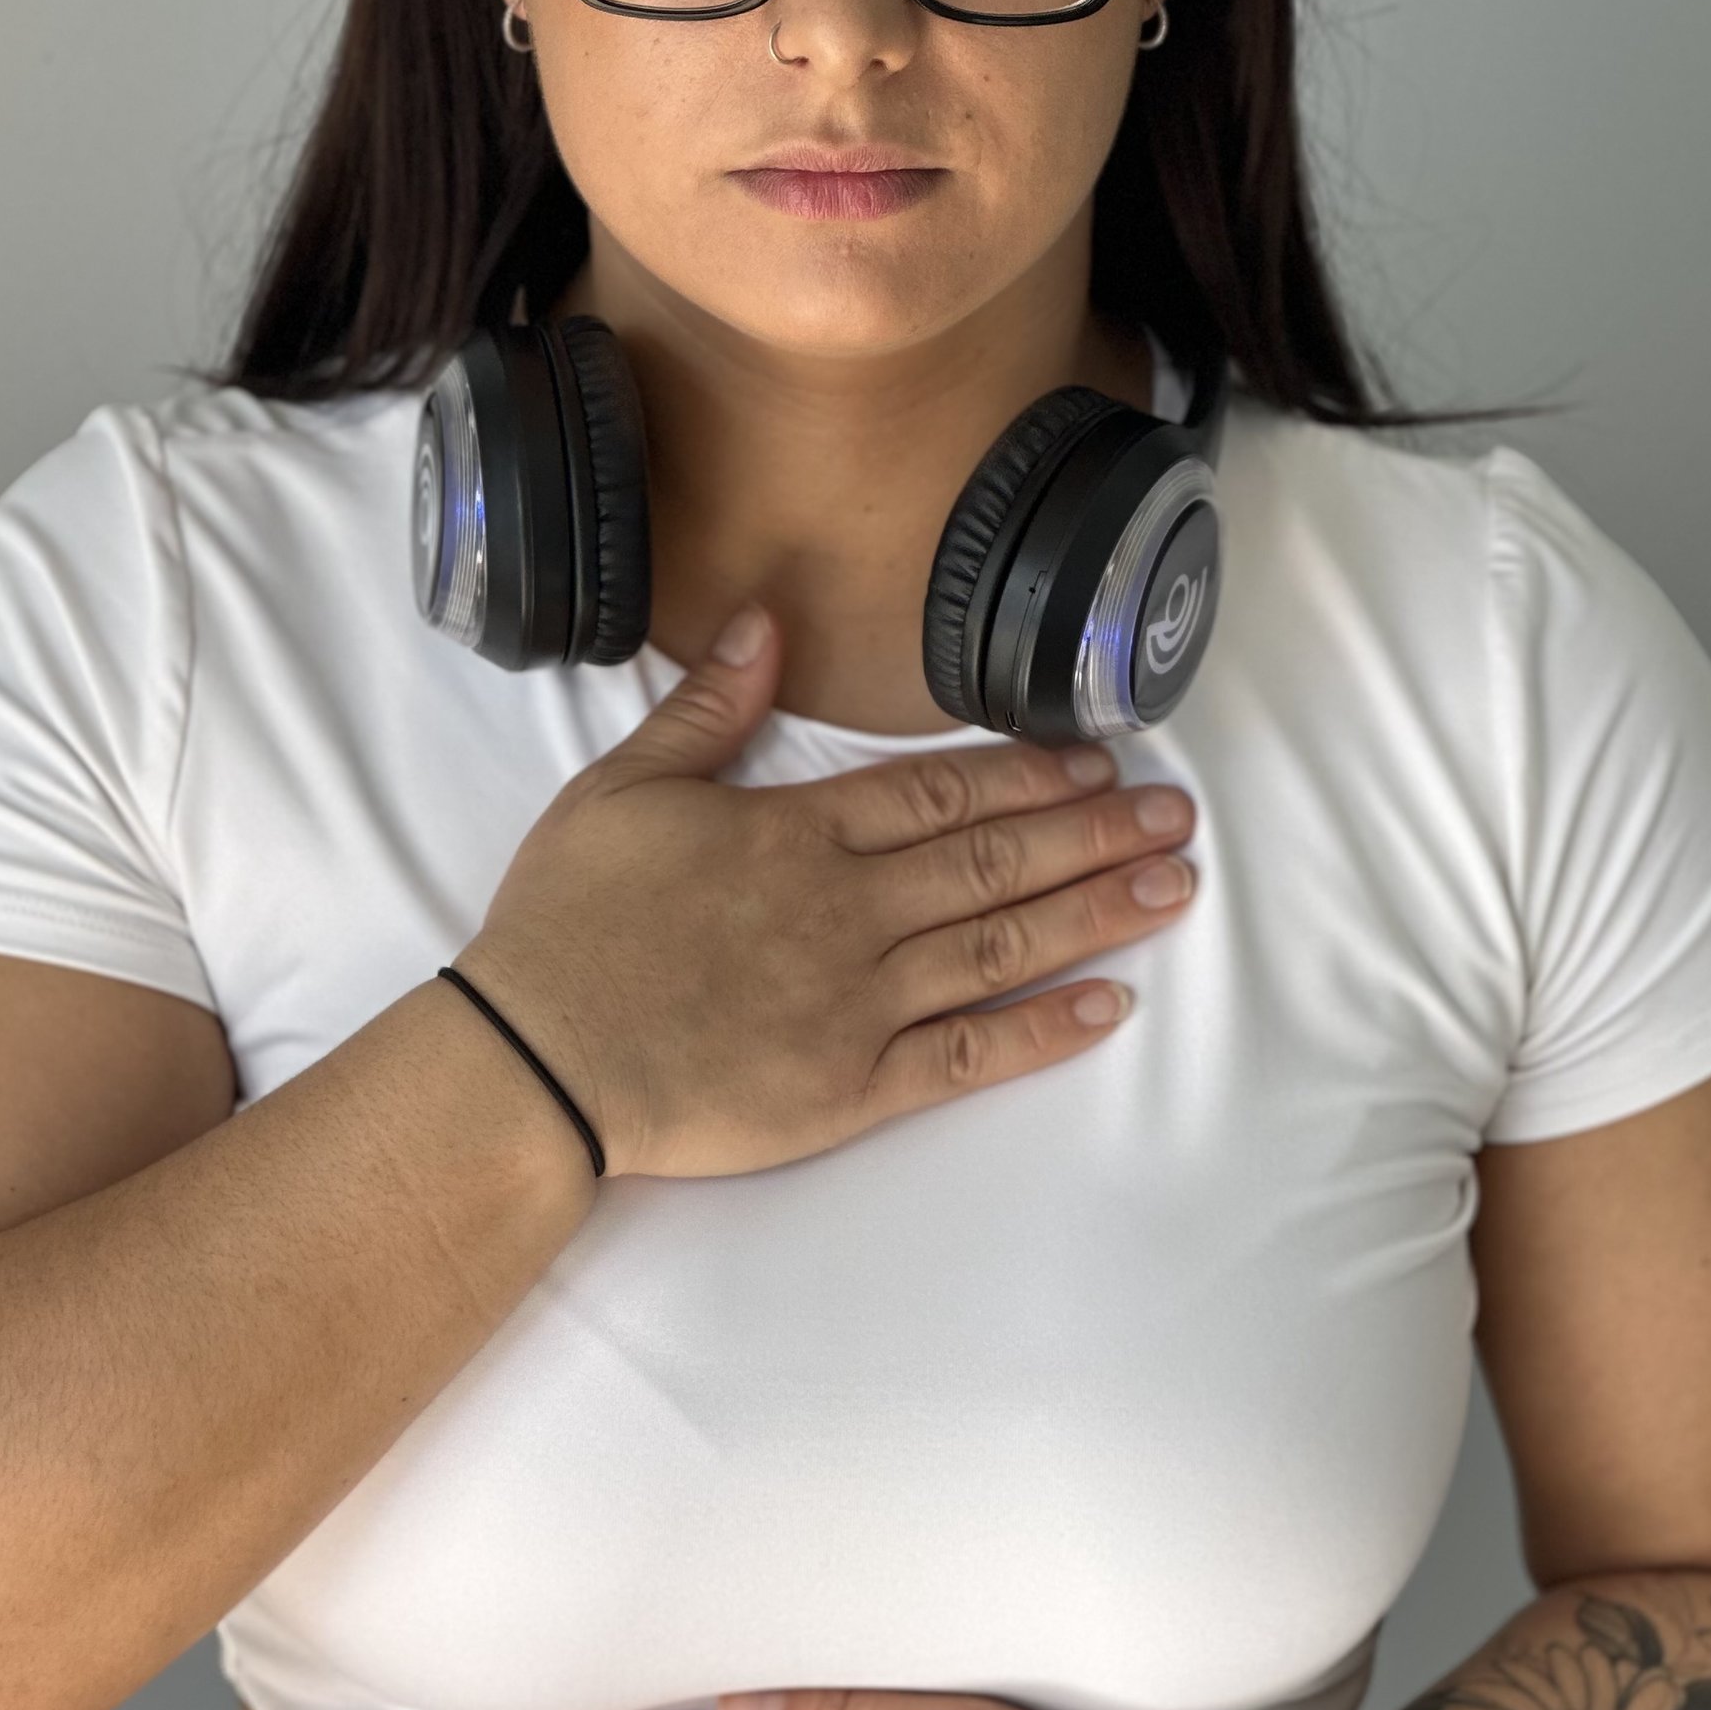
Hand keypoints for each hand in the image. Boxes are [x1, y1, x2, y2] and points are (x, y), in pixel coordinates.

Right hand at [457, 602, 1200, 1179]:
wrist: (535, 1060)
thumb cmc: (569, 923)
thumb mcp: (621, 787)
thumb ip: (708, 709)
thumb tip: (769, 621)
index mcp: (797, 834)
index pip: (940, 793)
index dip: (1028, 773)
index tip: (1097, 760)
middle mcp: (848, 910)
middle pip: (996, 860)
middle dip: (1095, 833)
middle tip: (1176, 815)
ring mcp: (858, 1002)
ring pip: (1002, 946)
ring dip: (1095, 913)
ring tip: (1171, 887)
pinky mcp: (853, 1088)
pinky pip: (969, 1055)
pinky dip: (1043, 1031)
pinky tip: (1107, 1004)